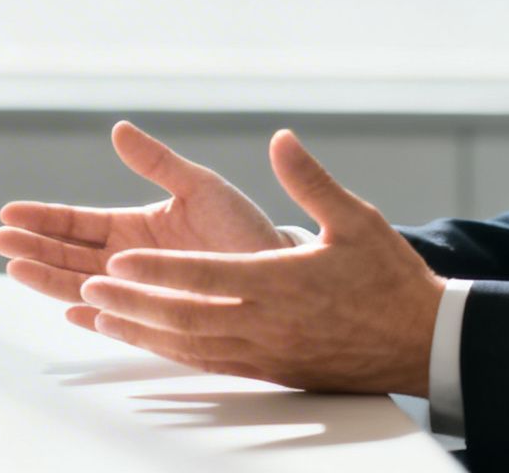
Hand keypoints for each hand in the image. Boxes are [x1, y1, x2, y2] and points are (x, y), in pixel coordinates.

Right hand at [0, 120, 294, 314]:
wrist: (282, 274)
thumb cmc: (242, 228)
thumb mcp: (199, 186)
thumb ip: (158, 163)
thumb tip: (118, 129)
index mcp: (131, 227)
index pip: (76, 223)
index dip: (43, 217)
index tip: (9, 212)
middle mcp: (126, 262)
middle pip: (68, 256)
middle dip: (33, 247)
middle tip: (0, 239)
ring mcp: (137, 293)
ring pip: (81, 286)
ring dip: (48, 278)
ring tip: (16, 268)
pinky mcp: (156, 322)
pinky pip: (118, 321)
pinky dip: (95, 316)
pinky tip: (72, 310)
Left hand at [78, 129, 443, 394]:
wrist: (424, 343)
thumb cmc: (389, 278)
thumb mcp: (356, 218)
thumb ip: (311, 181)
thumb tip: (280, 139)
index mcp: (282, 284)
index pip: (208, 278)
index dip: (160, 270)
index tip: (118, 259)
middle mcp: (267, 323)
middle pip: (185, 318)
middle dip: (132, 303)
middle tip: (85, 287)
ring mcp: (266, 352)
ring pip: (190, 345)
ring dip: (140, 330)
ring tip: (96, 314)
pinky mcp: (270, 369)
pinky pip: (208, 363)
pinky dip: (168, 351)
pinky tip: (144, 339)